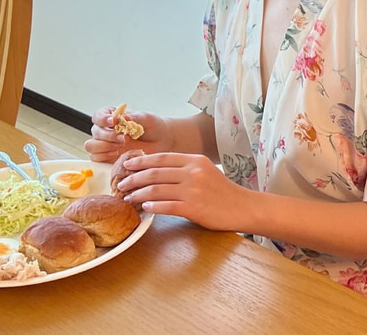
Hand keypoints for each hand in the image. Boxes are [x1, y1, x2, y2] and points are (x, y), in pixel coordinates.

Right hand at [84, 106, 173, 162]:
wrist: (161, 141)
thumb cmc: (152, 126)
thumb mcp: (146, 118)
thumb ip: (134, 117)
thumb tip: (123, 118)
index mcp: (112, 117)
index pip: (98, 115)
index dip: (102, 119)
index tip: (114, 121)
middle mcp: (105, 130)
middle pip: (95, 131)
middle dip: (109, 135)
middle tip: (124, 138)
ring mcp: (105, 144)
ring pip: (91, 146)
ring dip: (104, 146)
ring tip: (121, 146)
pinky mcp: (107, 157)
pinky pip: (96, 158)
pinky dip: (104, 156)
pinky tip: (117, 154)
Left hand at [116, 152, 252, 230]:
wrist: (244, 207)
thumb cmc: (223, 192)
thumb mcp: (206, 172)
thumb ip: (185, 169)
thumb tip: (158, 172)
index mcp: (195, 160)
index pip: (162, 158)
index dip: (142, 161)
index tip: (127, 165)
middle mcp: (193, 172)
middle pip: (155, 173)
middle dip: (134, 178)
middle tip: (122, 184)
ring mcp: (193, 190)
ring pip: (156, 190)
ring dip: (138, 194)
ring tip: (128, 198)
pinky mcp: (194, 208)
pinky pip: (166, 206)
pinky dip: (152, 206)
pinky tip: (145, 208)